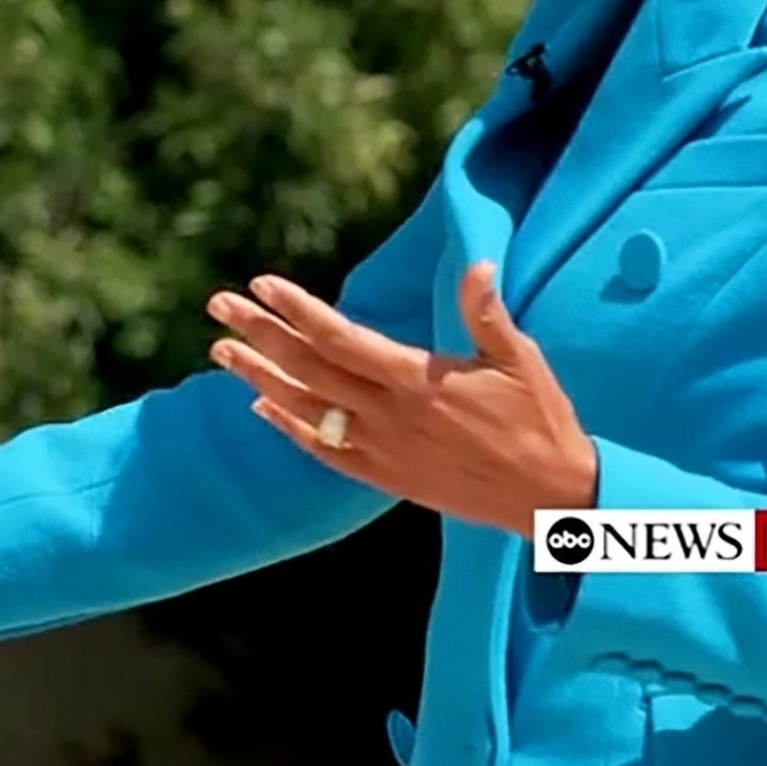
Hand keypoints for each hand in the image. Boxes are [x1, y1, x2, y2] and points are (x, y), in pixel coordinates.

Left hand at [208, 262, 597, 536]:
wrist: (549, 498)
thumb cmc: (540, 421)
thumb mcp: (521, 361)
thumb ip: (487, 314)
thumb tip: (477, 266)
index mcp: (417, 379)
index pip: (340, 336)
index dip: (297, 308)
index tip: (261, 283)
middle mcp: (389, 414)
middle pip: (307, 367)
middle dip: (258, 333)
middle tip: (217, 304)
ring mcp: (382, 448)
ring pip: (304, 408)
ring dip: (258, 378)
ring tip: (219, 351)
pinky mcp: (385, 477)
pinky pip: (324, 451)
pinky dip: (289, 428)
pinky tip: (260, 408)